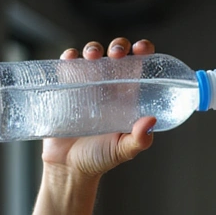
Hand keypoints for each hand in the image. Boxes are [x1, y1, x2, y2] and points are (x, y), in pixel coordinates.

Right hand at [41, 38, 156, 177]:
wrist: (68, 168)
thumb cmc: (100, 159)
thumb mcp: (123, 150)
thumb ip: (139, 140)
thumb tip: (151, 121)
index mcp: (127, 97)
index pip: (139, 67)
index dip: (142, 52)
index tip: (142, 49)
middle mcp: (109, 87)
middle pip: (116, 55)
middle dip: (119, 46)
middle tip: (117, 54)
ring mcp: (86, 86)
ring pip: (91, 56)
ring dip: (93, 48)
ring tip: (92, 56)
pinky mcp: (65, 89)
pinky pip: (66, 67)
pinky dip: (68, 58)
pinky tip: (70, 59)